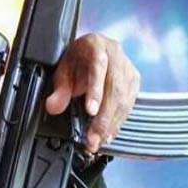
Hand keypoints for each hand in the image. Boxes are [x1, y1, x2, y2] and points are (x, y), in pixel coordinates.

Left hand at [45, 33, 139, 152]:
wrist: (92, 49)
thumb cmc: (77, 59)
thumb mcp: (62, 70)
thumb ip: (58, 89)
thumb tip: (53, 107)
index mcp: (96, 46)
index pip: (98, 68)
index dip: (95, 91)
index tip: (91, 111)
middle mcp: (116, 55)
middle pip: (114, 89)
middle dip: (103, 119)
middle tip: (92, 139)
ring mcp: (128, 69)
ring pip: (124, 100)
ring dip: (111, 124)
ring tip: (98, 141)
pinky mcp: (134, 82)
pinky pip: (129, 105)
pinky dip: (118, 122)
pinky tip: (108, 134)